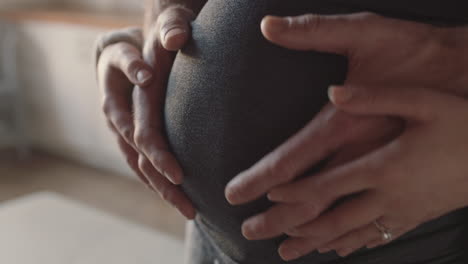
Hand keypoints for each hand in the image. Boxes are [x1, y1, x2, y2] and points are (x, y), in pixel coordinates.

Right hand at [96, 6, 195, 218]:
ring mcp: (126, 137)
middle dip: (165, 188)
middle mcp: (119, 128)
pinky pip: (148, 166)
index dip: (158, 158)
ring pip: (144, 171)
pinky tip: (183, 196)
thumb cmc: (124, 51)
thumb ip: (135, 60)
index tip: (181, 176)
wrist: (116, 57)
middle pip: (141, 165)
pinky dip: (164, 182)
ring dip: (166, 192)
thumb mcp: (126, 50)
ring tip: (191, 213)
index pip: (139, 139)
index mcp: (115, 108)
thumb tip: (146, 76)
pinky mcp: (136, 140)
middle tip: (191, 210)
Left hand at [271, 85, 467, 259]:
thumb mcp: (425, 102)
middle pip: (333, 218)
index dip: (297, 191)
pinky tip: (338, 250)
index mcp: (384, 167)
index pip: (329, 184)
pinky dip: (352, 245)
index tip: (271, 195)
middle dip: (296, 227)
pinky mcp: (416, 218)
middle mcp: (388, 196)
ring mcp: (402, 212)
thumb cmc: (465, 125)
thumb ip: (376, 98)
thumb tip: (334, 93)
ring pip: (351, 234)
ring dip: (317, 243)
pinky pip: (377, 237)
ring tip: (290, 251)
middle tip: (264, 234)